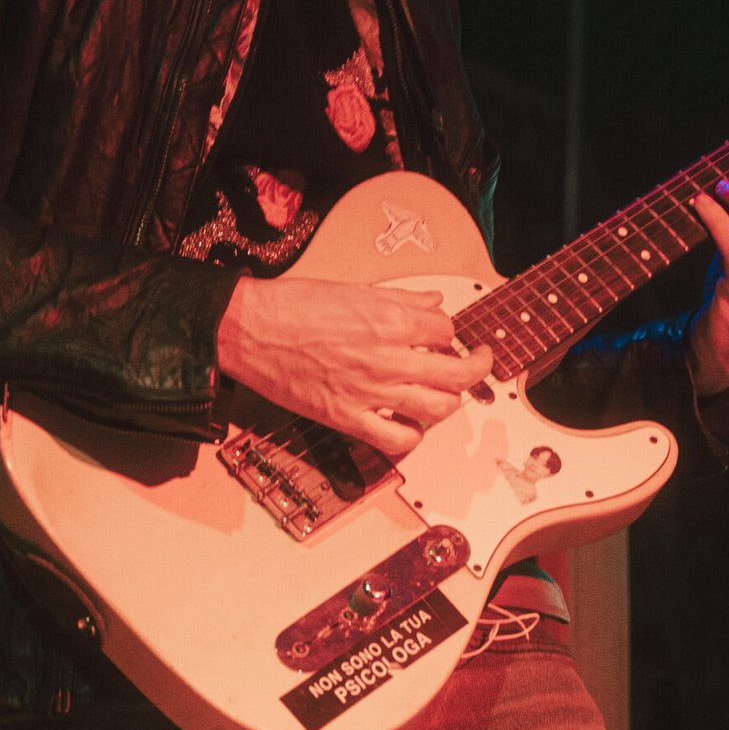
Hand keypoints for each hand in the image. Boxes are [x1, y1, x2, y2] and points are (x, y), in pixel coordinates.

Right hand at [215, 276, 491, 457]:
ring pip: (438, 409)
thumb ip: (400, 299)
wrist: (252, 330)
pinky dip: (412, 437)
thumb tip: (433, 302)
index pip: (446, 330)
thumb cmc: (294, 306)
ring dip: (448, 403)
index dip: (448, 332)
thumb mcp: (354, 289)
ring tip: (444, 396)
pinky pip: (399, 439)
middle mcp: (388, 357)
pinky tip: (410, 425)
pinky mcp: (350, 418)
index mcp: (391, 320)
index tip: (442, 335)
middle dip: (475, 367)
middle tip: (477, 362)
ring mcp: (372, 392)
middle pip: (457, 373)